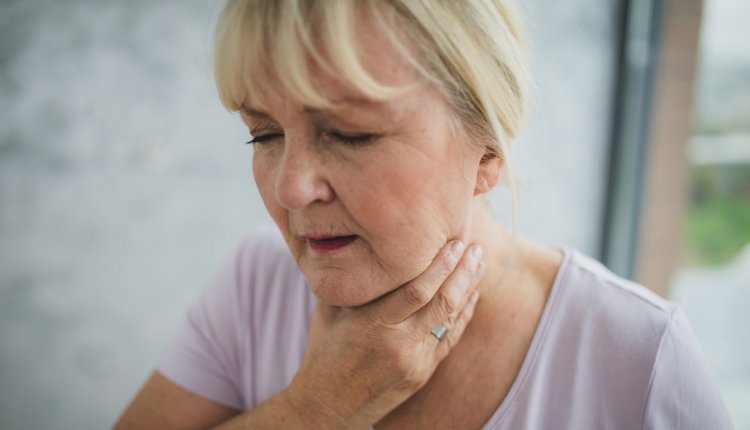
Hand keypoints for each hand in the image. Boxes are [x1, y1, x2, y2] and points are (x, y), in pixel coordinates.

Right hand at [285, 241, 484, 428]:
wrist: (327, 406)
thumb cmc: (323, 353)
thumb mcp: (328, 313)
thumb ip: (351, 283)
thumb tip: (361, 244)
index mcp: (371, 325)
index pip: (416, 291)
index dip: (439, 266)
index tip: (453, 243)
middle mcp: (396, 343)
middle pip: (441, 303)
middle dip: (462, 272)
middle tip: (475, 248)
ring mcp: (413, 361)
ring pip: (450, 320)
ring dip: (468, 290)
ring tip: (478, 265)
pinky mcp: (422, 374)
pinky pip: (449, 339)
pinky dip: (463, 316)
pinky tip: (471, 297)